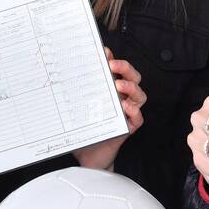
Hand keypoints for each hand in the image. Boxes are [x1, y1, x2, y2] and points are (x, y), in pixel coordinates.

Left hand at [74, 48, 145, 170]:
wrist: (86, 157)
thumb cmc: (84, 131)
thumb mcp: (78, 108)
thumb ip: (77, 91)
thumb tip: (68, 70)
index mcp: (110, 92)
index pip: (119, 71)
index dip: (115, 59)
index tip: (105, 52)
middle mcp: (121, 100)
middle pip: (133, 79)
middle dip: (126, 69)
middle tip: (113, 66)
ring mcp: (126, 114)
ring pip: (140, 97)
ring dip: (131, 88)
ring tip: (120, 86)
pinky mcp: (128, 129)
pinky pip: (138, 119)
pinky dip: (134, 112)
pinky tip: (126, 107)